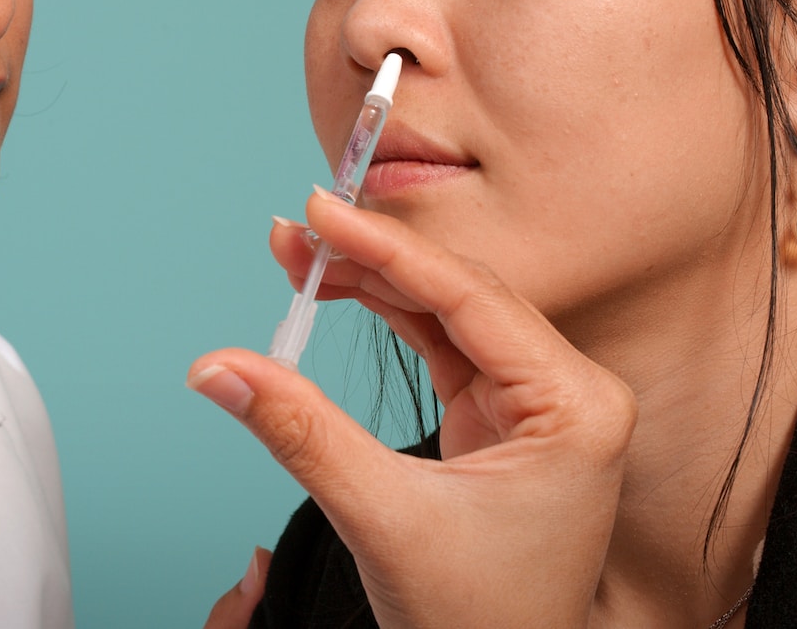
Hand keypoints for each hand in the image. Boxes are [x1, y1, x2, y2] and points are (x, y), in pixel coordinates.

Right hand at [188, 190, 636, 628]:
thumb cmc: (477, 619)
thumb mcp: (383, 518)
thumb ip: (300, 432)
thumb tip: (218, 367)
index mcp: (578, 406)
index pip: (472, 297)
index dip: (388, 247)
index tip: (322, 210)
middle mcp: (570, 392)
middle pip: (459, 292)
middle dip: (372, 257)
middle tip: (296, 227)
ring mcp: (537, 401)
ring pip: (445, 310)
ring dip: (372, 281)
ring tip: (299, 253)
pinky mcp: (502, 414)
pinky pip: (441, 343)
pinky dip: (386, 317)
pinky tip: (337, 288)